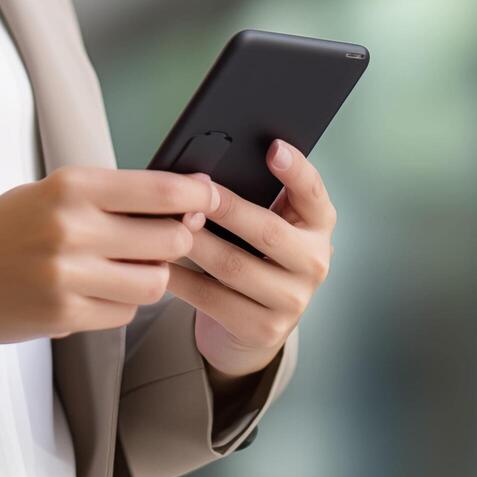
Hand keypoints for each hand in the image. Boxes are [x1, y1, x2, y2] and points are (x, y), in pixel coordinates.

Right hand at [0, 165, 220, 347]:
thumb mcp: (50, 194)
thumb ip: (112, 198)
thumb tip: (186, 201)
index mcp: (71, 186)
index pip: (160, 189)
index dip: (196, 195)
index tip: (208, 198)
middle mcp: (72, 227)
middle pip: (170, 238)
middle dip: (177, 241)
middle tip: (163, 240)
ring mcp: (69, 275)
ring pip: (155, 281)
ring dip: (150, 277)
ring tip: (123, 268)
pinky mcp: (65, 315)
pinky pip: (125, 312)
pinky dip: (120, 304)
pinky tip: (93, 292)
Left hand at [164, 139, 332, 379]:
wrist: (255, 324)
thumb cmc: (254, 256)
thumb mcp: (264, 225)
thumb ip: (252, 197)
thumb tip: (204, 173)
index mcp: (317, 226)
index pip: (312, 193)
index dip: (296, 170)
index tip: (273, 147)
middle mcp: (314, 263)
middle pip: (268, 232)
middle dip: (225, 208)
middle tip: (192, 192)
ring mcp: (292, 300)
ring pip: (234, 267)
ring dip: (194, 243)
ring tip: (166, 225)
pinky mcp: (263, 329)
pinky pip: (212, 298)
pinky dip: (181, 279)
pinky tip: (158, 263)